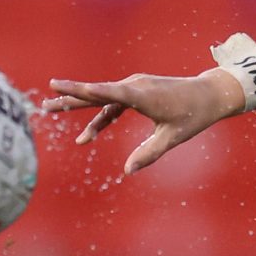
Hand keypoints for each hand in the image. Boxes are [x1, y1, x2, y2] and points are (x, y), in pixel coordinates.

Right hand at [39, 71, 244, 174]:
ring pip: (102, 98)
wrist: (209, 94)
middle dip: (70, 98)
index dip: (80, 89)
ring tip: (52, 109)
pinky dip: (102, 117)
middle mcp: (135, 86)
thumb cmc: (193, 116)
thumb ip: (149, 153)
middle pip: (96, 93)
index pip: (105, 92)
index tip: (58, 85)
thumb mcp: (172, 138)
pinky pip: (114, 103)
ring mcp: (135, 86)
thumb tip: (128, 170)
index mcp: (141, 94)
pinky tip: (88, 134)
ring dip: (80, 106)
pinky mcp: (138, 91)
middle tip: (45, 103)